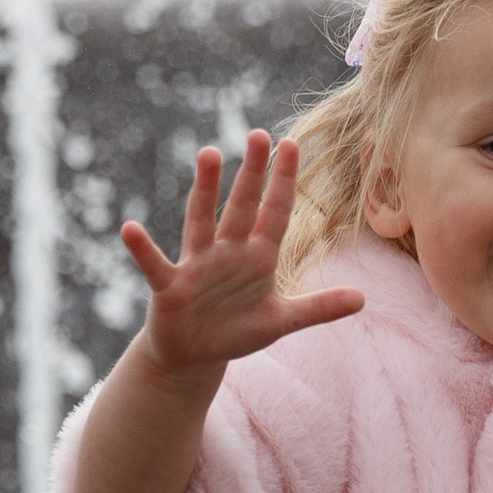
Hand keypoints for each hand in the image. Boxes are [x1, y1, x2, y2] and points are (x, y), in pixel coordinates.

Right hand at [120, 133, 363, 385]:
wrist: (194, 358)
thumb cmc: (235, 332)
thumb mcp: (281, 322)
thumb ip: (319, 308)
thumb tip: (363, 299)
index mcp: (257, 258)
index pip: (275, 213)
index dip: (284, 182)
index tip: (293, 144)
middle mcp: (227, 253)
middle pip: (242, 207)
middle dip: (252, 174)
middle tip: (259, 134)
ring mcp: (197, 267)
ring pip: (202, 221)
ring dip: (206, 190)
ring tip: (210, 154)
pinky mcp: (170, 287)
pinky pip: (155, 265)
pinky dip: (142, 249)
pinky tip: (129, 230)